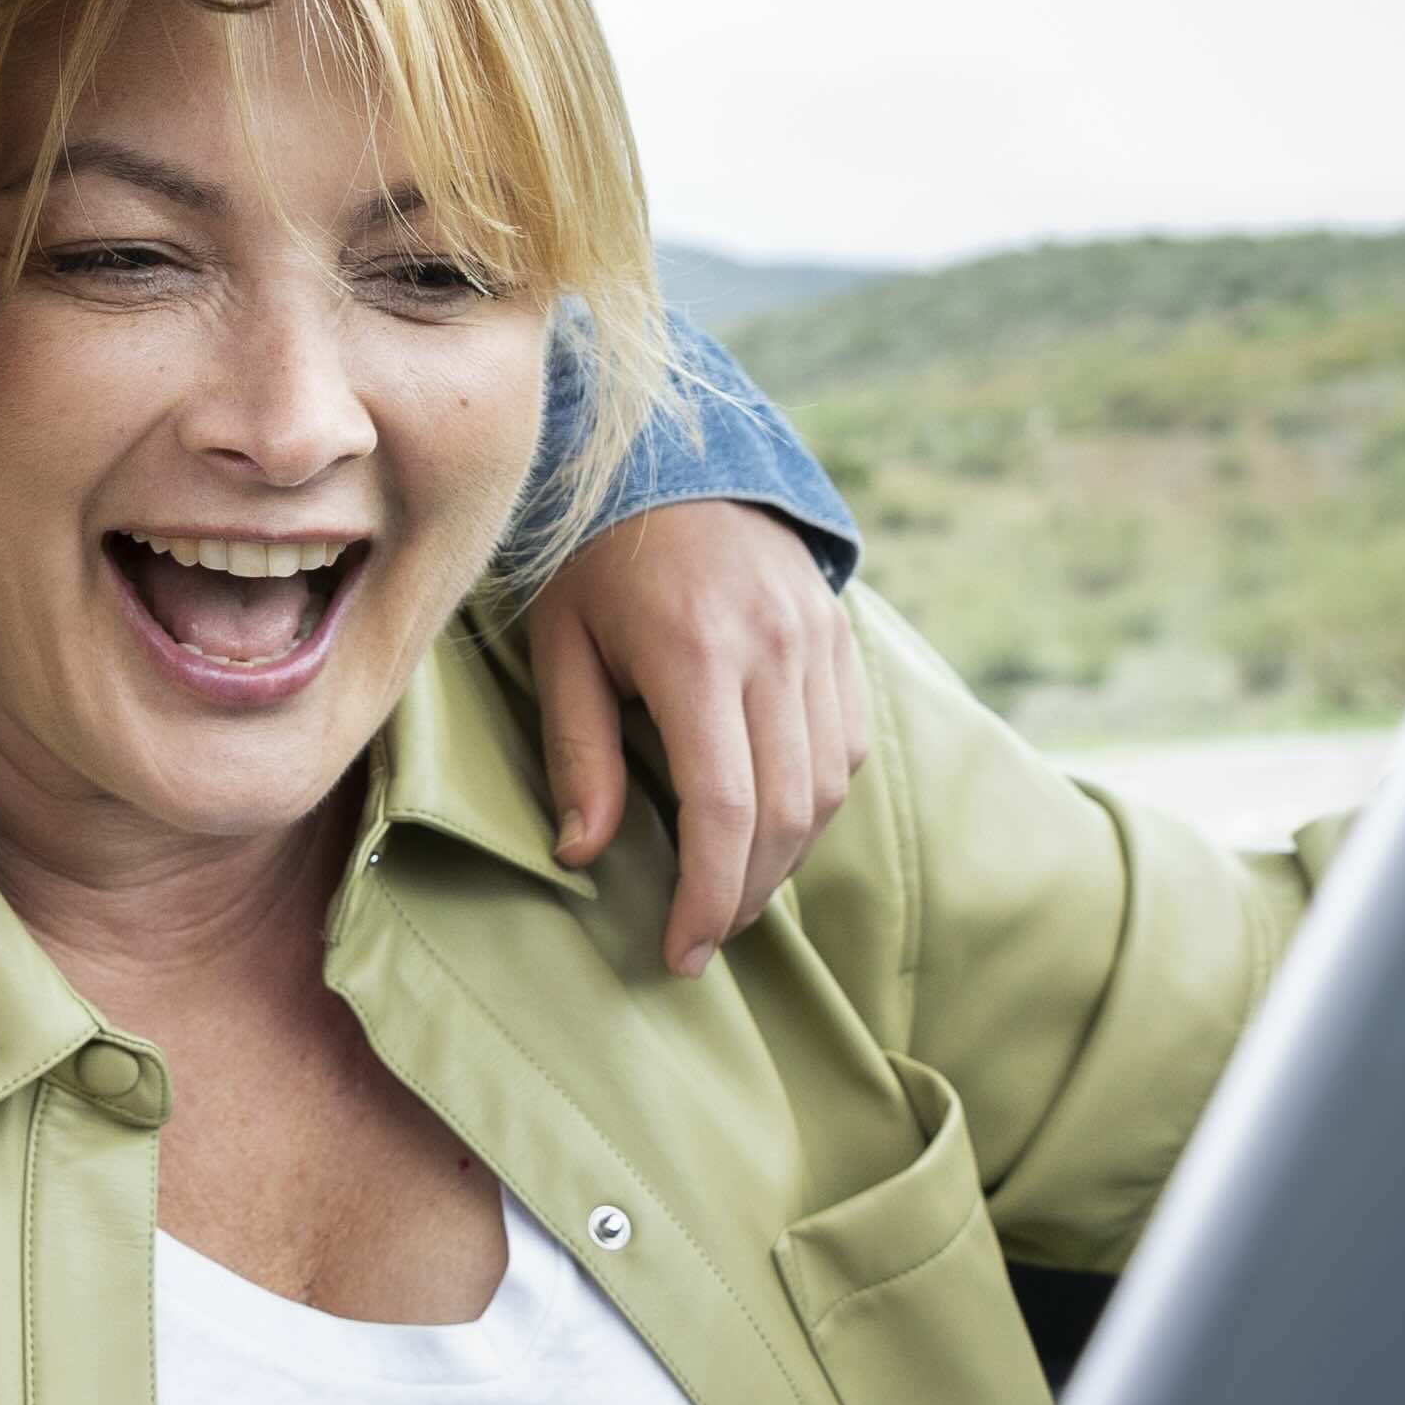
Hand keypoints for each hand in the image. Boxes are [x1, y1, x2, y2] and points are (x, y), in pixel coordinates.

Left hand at [527, 502, 868, 976]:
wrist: (668, 452)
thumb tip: (584, 855)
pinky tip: (767, 826)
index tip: (681, 952)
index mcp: (696, 650)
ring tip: (731, 894)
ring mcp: (818, 638)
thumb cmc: (592, 554)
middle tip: (702, 941)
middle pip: (787, 813)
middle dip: (746, 895)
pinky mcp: (839, 636)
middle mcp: (774, 645)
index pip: (725, 809)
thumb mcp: (559, 644)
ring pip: (827, 787)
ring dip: (785, 859)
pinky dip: (813, 802)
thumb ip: (576, 751)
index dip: (708, 896)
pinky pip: (845, 746)